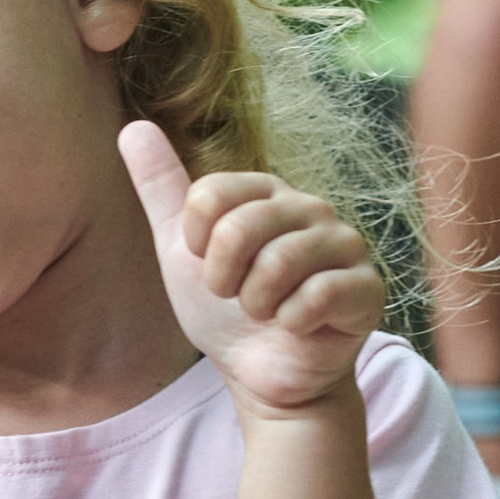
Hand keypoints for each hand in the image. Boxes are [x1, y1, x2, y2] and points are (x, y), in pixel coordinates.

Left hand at [119, 119, 382, 421]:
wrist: (261, 373)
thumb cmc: (225, 309)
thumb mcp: (180, 250)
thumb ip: (161, 187)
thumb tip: (132, 126)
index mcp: (266, 191)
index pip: (210, 194)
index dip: (197, 245)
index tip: (209, 267)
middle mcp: (311, 208)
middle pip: (240, 228)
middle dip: (223, 279)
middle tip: (236, 298)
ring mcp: (345, 245)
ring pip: (278, 263)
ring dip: (257, 303)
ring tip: (265, 312)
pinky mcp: (367, 287)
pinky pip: (317, 296)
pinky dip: (291, 322)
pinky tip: (296, 327)